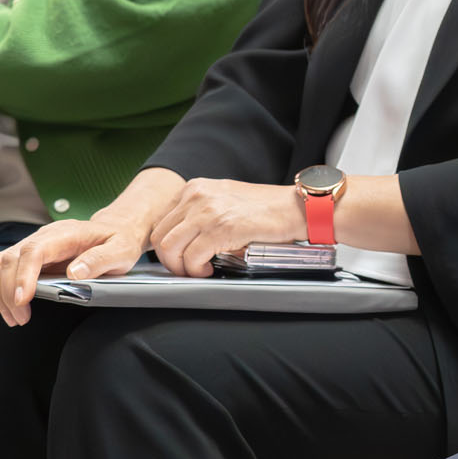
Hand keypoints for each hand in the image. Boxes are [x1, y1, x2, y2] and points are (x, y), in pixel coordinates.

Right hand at [0, 213, 155, 325]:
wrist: (118, 229)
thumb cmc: (119, 241)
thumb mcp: (122, 250)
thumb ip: (101, 259)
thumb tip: (75, 272)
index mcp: (67, 233)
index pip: (35, 251)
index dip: (24, 275)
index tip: (22, 299)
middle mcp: (45, 236)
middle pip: (12, 259)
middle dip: (8, 291)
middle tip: (20, 318)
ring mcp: (35, 243)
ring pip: (2, 262)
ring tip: (12, 317)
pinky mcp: (30, 254)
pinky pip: (3, 265)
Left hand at [148, 178, 305, 276]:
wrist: (297, 207)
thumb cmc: (268, 208)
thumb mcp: (226, 200)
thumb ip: (201, 212)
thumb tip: (183, 238)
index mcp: (196, 188)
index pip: (161, 221)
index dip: (167, 245)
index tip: (179, 256)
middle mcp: (197, 196)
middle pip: (159, 236)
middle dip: (169, 259)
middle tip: (187, 268)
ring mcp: (207, 212)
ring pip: (169, 248)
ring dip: (181, 267)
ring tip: (198, 270)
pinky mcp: (220, 229)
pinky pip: (192, 257)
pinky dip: (196, 270)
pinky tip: (209, 270)